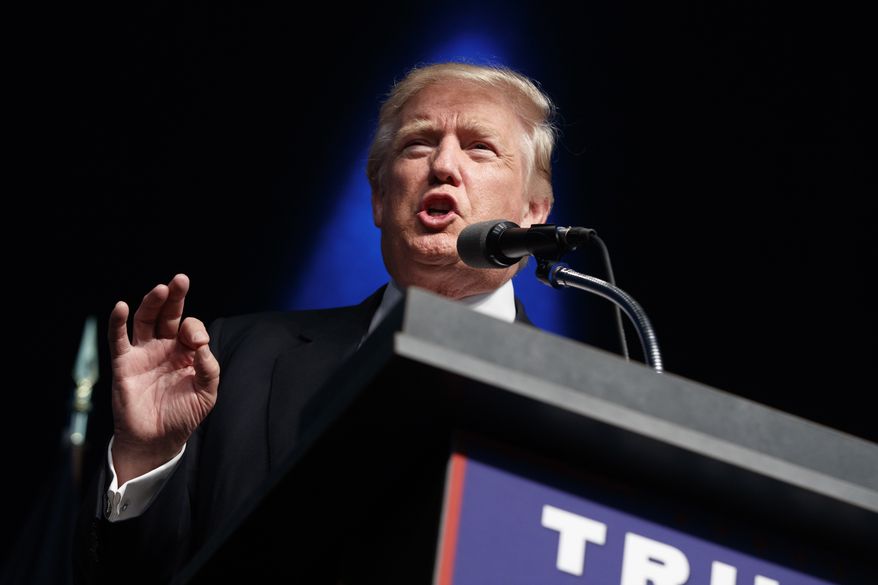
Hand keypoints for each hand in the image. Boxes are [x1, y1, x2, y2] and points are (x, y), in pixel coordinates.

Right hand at [108, 274, 219, 484]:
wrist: (157, 441)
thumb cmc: (183, 415)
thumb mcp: (206, 394)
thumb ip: (209, 369)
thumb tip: (203, 345)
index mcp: (187, 352)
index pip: (191, 328)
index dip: (195, 329)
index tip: (198, 342)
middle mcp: (165, 348)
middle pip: (168, 315)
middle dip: (174, 297)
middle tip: (180, 279)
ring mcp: (143, 354)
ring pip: (145, 320)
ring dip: (151, 303)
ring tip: (160, 289)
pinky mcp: (124, 364)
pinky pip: (118, 339)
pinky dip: (118, 322)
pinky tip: (122, 306)